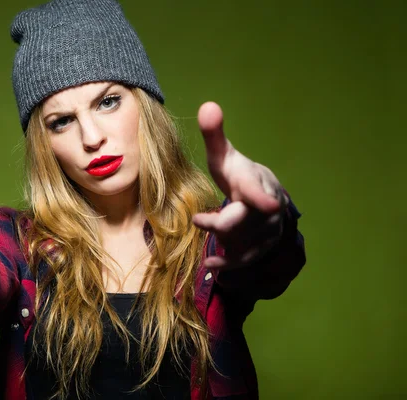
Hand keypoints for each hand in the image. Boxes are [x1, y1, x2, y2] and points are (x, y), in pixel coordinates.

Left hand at [192, 102, 287, 268]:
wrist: (265, 202)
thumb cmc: (239, 177)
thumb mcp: (225, 157)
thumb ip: (215, 135)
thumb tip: (207, 105)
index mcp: (257, 184)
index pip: (260, 191)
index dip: (262, 197)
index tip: (269, 205)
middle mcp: (265, 211)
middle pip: (247, 220)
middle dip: (227, 223)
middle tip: (203, 221)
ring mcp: (265, 232)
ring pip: (245, 243)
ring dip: (225, 244)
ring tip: (207, 251)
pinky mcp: (258, 249)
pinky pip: (245, 260)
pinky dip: (228, 265)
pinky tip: (210, 267)